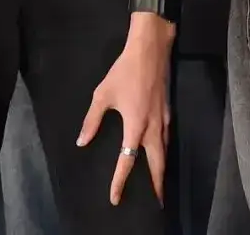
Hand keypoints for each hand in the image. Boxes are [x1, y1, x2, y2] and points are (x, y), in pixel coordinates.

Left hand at [77, 27, 172, 204]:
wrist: (151, 48)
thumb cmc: (125, 70)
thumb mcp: (103, 94)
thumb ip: (92, 120)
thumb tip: (82, 142)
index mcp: (135, 125)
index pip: (127, 161)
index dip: (120, 181)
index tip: (115, 198)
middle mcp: (152, 127)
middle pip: (156, 163)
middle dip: (156, 184)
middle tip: (156, 201)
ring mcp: (163, 119)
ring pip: (164, 151)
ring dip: (162, 168)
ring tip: (158, 183)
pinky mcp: (167, 110)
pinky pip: (167, 137)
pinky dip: (164, 150)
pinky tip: (160, 151)